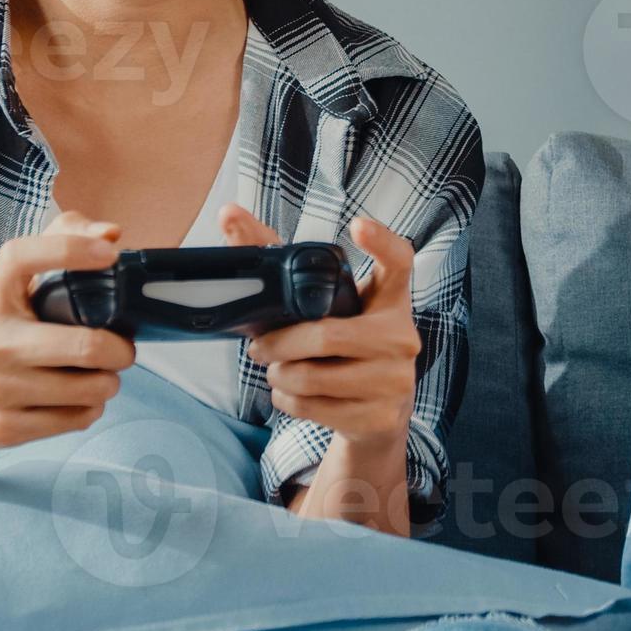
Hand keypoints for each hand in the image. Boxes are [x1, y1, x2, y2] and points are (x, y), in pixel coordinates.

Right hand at [0, 212, 137, 454]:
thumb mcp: (8, 288)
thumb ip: (57, 245)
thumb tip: (112, 233)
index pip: (25, 256)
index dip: (73, 249)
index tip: (110, 255)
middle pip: (86, 346)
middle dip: (121, 350)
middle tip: (121, 350)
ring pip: (91, 388)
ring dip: (108, 382)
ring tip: (97, 375)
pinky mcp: (2, 428)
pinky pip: (77, 418)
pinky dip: (90, 408)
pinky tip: (75, 399)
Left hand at [230, 210, 423, 442]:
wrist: (378, 414)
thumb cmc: (344, 347)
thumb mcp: (325, 308)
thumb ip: (280, 262)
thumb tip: (229, 214)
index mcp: (390, 299)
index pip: (399, 261)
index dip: (382, 241)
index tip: (358, 225)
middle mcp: (401, 336)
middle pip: (327, 336)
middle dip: (279, 344)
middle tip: (258, 347)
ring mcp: (396, 379)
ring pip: (313, 376)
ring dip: (278, 375)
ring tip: (276, 371)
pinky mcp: (380, 416)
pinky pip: (314, 407)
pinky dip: (287, 401)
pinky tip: (289, 393)